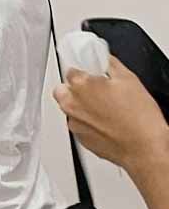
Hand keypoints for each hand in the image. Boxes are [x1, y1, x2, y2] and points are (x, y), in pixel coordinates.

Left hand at [54, 56, 168, 173]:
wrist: (145, 149)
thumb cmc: (139, 119)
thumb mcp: (129, 80)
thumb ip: (110, 64)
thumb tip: (104, 59)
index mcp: (80, 85)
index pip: (70, 69)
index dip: (83, 71)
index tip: (91, 73)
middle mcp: (71, 104)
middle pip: (63, 89)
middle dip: (76, 88)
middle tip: (96, 91)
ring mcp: (74, 122)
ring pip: (70, 108)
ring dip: (81, 106)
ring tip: (106, 110)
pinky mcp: (79, 138)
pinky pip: (78, 125)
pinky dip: (87, 123)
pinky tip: (107, 123)